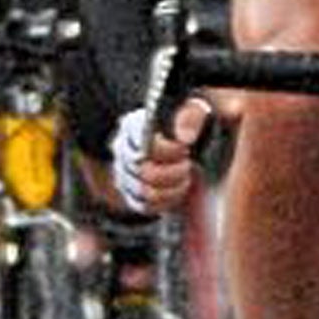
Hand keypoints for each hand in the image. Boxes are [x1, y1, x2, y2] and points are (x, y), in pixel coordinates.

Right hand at [112, 97, 211, 213]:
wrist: (191, 149)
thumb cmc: (190, 127)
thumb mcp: (196, 112)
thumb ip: (191, 116)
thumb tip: (183, 138)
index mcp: (133, 126)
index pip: (142, 143)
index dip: (167, 150)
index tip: (185, 149)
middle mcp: (122, 150)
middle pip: (143, 170)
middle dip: (173, 171)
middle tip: (188, 163)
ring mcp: (123, 174)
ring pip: (144, 191)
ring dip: (173, 187)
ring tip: (186, 176)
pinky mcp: (131, 195)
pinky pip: (146, 206)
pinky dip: (168, 201)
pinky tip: (179, 188)